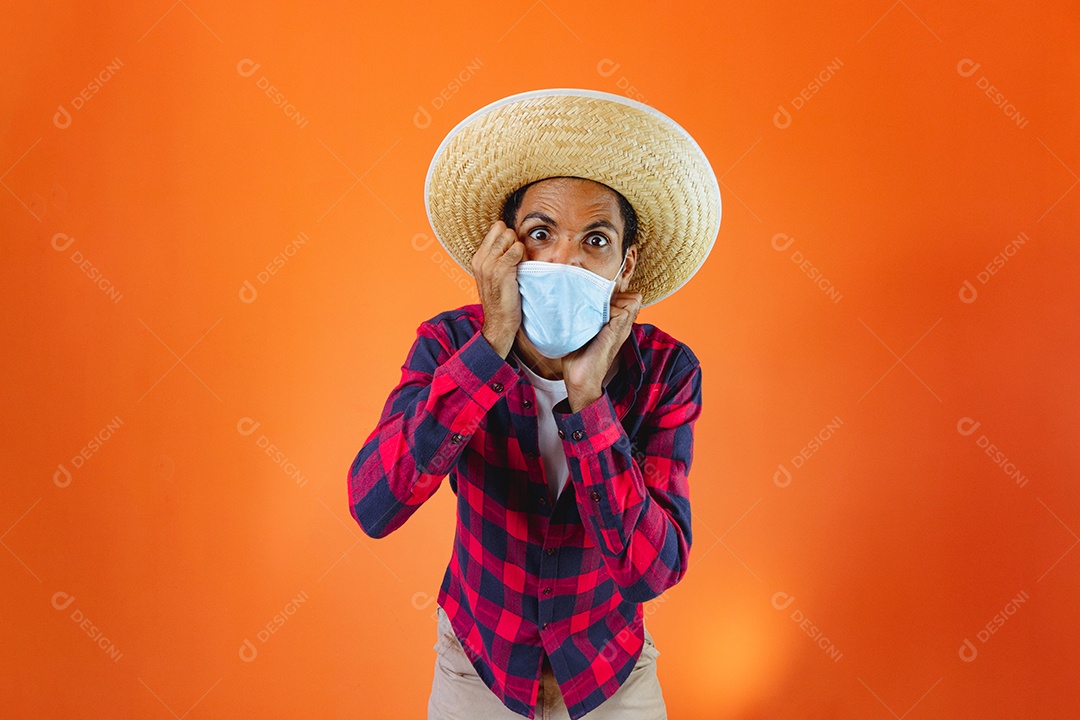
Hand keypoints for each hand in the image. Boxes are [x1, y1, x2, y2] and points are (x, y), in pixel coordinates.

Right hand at [472, 220, 524, 356]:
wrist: (499, 322)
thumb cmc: (502, 300)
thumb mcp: (494, 276)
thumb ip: (498, 258)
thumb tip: (513, 241)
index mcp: (478, 258)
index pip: (495, 228)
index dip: (508, 237)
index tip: (512, 254)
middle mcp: (481, 258)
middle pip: (503, 229)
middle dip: (514, 240)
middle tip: (517, 260)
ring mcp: (489, 263)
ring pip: (510, 236)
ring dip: (519, 248)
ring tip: (518, 266)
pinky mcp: (501, 269)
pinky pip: (518, 249)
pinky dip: (524, 257)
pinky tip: (521, 271)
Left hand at [562, 291, 642, 411]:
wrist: (579, 379)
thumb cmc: (577, 357)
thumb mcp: (583, 330)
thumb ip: (587, 314)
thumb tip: (575, 296)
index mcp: (616, 324)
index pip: (630, 298)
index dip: (617, 292)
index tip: (598, 297)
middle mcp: (622, 325)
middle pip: (634, 297)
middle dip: (616, 294)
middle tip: (597, 302)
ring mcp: (622, 329)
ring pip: (632, 300)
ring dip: (613, 300)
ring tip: (597, 310)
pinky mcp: (617, 333)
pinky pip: (623, 310)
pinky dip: (610, 309)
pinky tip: (596, 318)